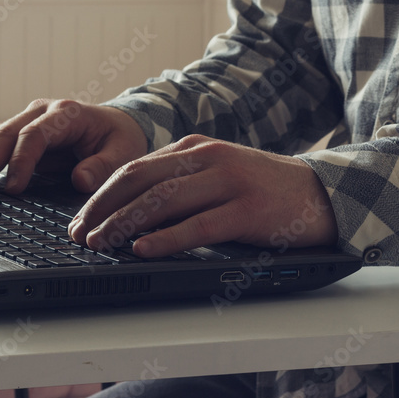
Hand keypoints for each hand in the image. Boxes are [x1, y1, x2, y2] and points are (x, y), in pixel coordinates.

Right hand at [0, 100, 147, 195]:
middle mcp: (43, 112)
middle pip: (6, 134)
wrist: (117, 125)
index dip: (21, 161)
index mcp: (67, 114)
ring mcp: (28, 120)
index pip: (35, 135)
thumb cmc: (120, 139)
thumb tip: (81, 180)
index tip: (13, 187)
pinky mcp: (20, 133)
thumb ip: (104, 166)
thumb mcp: (124, 152)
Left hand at [68, 135, 337, 256]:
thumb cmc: (262, 189)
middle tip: (79, 233)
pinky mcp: (248, 210)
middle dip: (102, 208)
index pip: (133, 167)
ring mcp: (228, 182)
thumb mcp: (216, 172)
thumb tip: (128, 206)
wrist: (319, 193)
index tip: (80, 218)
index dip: (101, 194)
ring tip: (100, 243)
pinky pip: (198, 226)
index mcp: (194, 148)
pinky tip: (144, 249)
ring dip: (124, 224)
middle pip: (140, 180)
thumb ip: (179, 180)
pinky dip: (166, 238)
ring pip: (162, 201)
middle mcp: (207, 158)